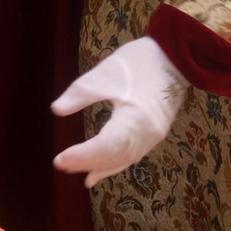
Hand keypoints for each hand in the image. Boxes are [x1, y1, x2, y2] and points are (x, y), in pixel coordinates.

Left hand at [50, 36, 188, 186]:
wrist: (174, 58)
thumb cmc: (139, 62)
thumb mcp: (105, 73)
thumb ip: (80, 93)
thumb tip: (56, 109)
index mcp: (135, 119)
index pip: (106, 146)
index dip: (82, 155)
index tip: (60, 158)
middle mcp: (146, 135)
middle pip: (114, 157)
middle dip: (87, 163)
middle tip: (61, 164)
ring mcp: (153, 137)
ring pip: (123, 160)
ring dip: (100, 167)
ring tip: (76, 172)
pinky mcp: (154, 135)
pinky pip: (131, 156)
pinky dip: (114, 165)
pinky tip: (98, 172)